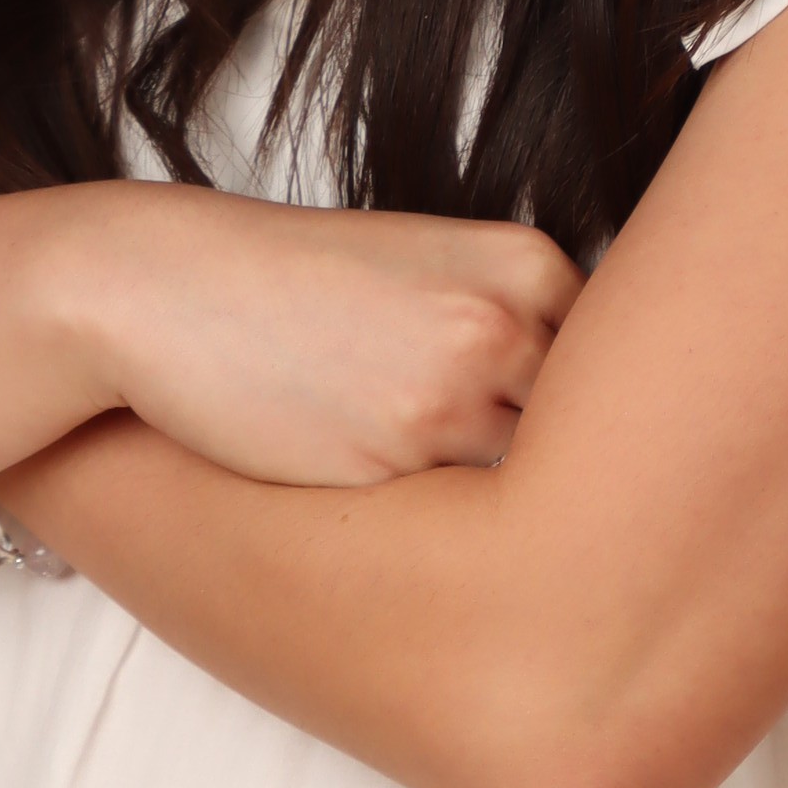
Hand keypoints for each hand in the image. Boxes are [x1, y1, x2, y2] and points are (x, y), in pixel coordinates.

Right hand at [61, 176, 581, 485]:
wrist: (169, 288)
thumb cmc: (293, 280)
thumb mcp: (426, 266)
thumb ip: (508, 321)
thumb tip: (583, 407)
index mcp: (526, 266)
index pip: (618, 364)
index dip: (600, 411)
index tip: (583, 438)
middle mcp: (505, 329)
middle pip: (591, 430)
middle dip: (570, 463)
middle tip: (555, 493)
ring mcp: (453, 401)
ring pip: (526, 480)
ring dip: (509, 499)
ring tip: (462, 498)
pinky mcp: (394, 466)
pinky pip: (454, 516)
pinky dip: (443, 520)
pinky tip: (396, 497)